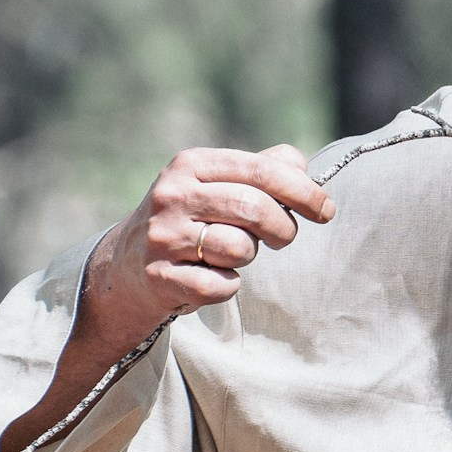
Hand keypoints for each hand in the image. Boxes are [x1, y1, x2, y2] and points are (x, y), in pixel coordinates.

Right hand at [0, 144, 332, 451]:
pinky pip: (222, 286)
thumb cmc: (189, 222)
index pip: (262, 170)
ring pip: (240, 249)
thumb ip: (261, 170)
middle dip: (282, 229)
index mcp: (191, 165)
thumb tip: (302, 164)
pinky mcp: (161, 278)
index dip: (303, 191)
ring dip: (247, 258)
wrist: (125, 270)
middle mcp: (172, 195)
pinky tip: (209, 278)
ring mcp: (163, 237)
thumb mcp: (215, 185)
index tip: (326, 210)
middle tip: (281, 238)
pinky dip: (226, 286)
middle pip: (255, 209)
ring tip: (228, 255)